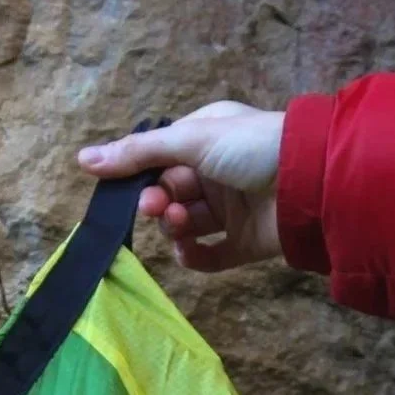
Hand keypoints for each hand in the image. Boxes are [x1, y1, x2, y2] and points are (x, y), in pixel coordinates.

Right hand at [77, 102, 284, 270]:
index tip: (129, 189)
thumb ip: (138, 153)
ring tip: (178, 222)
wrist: (312, 181)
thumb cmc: (252, 146)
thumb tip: (82, 159)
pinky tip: (187, 252)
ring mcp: (232, 209)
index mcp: (207, 138)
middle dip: (158, 202)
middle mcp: (218, 172)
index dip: (142, 176)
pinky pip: (209, 255)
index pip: (161, 159)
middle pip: (170, 193)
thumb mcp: (190, 140)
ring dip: (174, 227)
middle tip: (155, 207)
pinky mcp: (245, 242)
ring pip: (187, 224)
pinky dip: (194, 256)